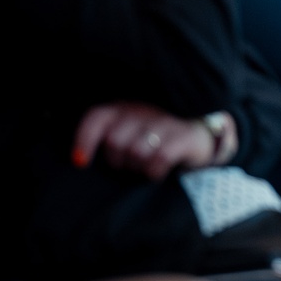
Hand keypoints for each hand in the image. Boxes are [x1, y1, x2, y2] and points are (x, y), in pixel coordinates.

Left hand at [72, 101, 218, 180]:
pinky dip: (154, 171)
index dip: (84, 140)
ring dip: (138, 167)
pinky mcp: (182, 137)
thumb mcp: (130, 131)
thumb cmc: (156, 138)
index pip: (97, 117)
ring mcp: (164, 123)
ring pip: (136, 152)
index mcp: (126, 108)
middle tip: (130, 164)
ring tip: (145, 166)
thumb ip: (107, 137)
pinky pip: (158, 159)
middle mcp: (144, 111)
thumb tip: (79, 159)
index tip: (81, 162)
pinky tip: (158, 171)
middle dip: (118, 161)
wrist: (201, 136)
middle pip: (115, 141)